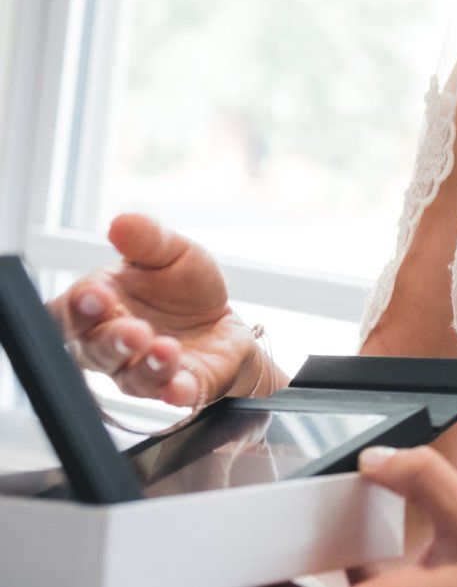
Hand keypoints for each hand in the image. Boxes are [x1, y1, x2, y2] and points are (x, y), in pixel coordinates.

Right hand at [44, 212, 260, 407]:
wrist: (225, 319)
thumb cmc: (184, 287)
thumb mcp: (173, 253)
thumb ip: (148, 240)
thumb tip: (122, 223)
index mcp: (100, 307)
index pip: (70, 312)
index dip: (78, 306)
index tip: (95, 294)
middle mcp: (112, 346)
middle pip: (96, 350)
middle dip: (113, 340)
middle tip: (133, 330)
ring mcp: (143, 371)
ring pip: (132, 378)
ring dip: (146, 365)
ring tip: (165, 348)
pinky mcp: (182, 387)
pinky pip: (173, 395)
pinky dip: (175, 391)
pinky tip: (179, 387)